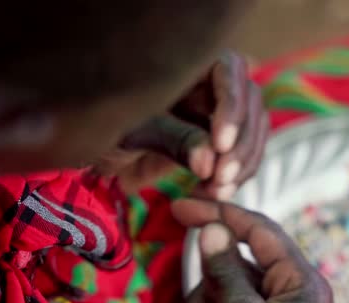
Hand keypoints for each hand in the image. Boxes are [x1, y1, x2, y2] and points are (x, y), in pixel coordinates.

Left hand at [108, 52, 268, 197]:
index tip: (219, 144)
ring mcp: (218, 114)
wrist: (96, 156)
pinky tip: (216, 194)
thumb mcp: (133, 129)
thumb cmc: (104, 127)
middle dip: (240, 144)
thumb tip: (210, 159)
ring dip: (243, 164)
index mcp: (189, 62)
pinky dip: (235, 179)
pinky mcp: (220, 146)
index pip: (230, 70)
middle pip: (250, 104)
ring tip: (218, 190)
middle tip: (221, 177)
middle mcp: (210, 83)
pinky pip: (242, 158)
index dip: (231, 106)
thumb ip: (173, 139)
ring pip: (253, 132)